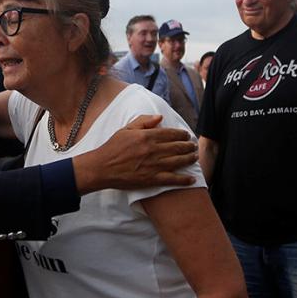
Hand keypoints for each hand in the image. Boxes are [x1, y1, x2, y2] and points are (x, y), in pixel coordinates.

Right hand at [72, 115, 196, 192]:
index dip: (181, 134)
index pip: (170, 133)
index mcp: (147, 136)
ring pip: (178, 161)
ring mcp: (154, 165)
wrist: (102, 167)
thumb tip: (159, 117)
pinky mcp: (152, 179)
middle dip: (188, 146)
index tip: (186, 135)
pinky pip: (172, 179)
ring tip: (194, 157)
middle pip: (177, 147)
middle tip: (193, 146)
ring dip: (189, 159)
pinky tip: (192, 179)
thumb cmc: (112, 147)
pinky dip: (184, 180)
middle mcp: (153, 150)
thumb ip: (143, 122)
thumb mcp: (126, 129)